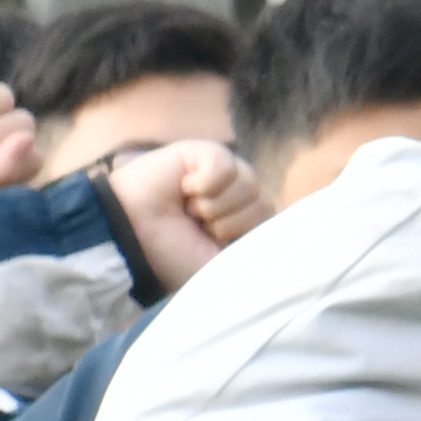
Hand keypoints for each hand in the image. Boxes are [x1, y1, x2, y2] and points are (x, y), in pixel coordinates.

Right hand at [106, 137, 262, 291]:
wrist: (130, 242)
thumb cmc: (171, 259)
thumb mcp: (221, 267)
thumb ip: (255, 251)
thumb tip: (290, 245)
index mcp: (241, 225)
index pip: (271, 224)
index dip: (244, 237)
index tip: (214, 246)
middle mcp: (234, 198)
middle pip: (264, 205)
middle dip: (229, 224)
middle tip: (197, 227)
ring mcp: (220, 174)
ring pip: (249, 185)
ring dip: (215, 206)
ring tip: (188, 209)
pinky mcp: (201, 153)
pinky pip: (226, 165)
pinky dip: (206, 183)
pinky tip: (184, 189)